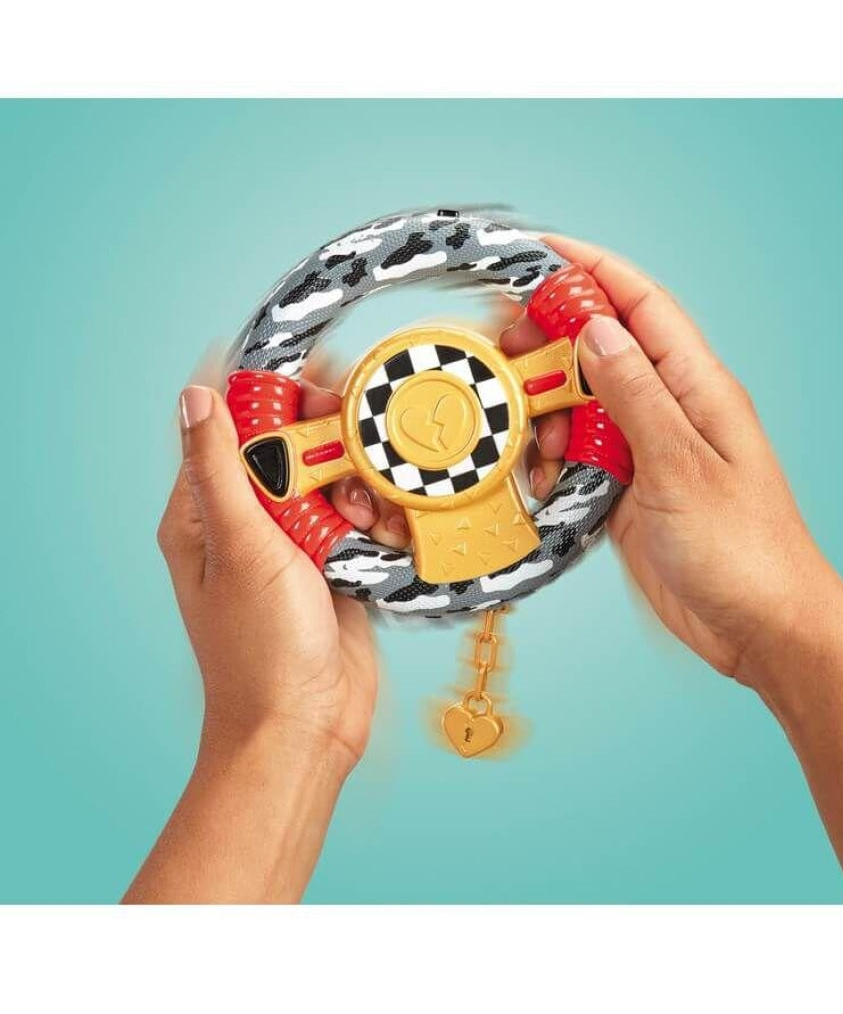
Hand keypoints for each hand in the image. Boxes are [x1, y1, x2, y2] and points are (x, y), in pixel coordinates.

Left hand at [158, 382, 378, 772]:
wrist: (308, 724)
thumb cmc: (260, 649)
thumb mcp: (238, 548)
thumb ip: (221, 469)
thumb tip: (197, 396)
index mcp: (206, 513)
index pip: (233, 427)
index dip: (272, 395)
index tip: (316, 381)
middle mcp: (250, 522)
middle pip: (292, 447)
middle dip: (328, 442)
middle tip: (353, 448)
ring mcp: (296, 543)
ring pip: (334, 479)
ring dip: (357, 485)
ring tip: (361, 515)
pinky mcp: (336, 564)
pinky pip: (361, 517)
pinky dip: (377, 520)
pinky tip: (382, 537)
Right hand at [502, 236, 842, 684]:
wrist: (761, 628)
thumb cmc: (744, 551)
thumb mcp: (682, 466)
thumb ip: (636, 396)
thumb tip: (597, 331)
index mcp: (697, 388)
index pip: (641, 306)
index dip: (592, 271)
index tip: (539, 251)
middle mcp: (670, 411)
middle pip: (600, 351)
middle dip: (550, 343)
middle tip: (503, 351)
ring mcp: (647, 452)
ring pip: (581, 406)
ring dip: (547, 414)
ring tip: (533, 441)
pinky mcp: (628, 491)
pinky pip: (579, 457)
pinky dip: (554, 462)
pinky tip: (545, 481)